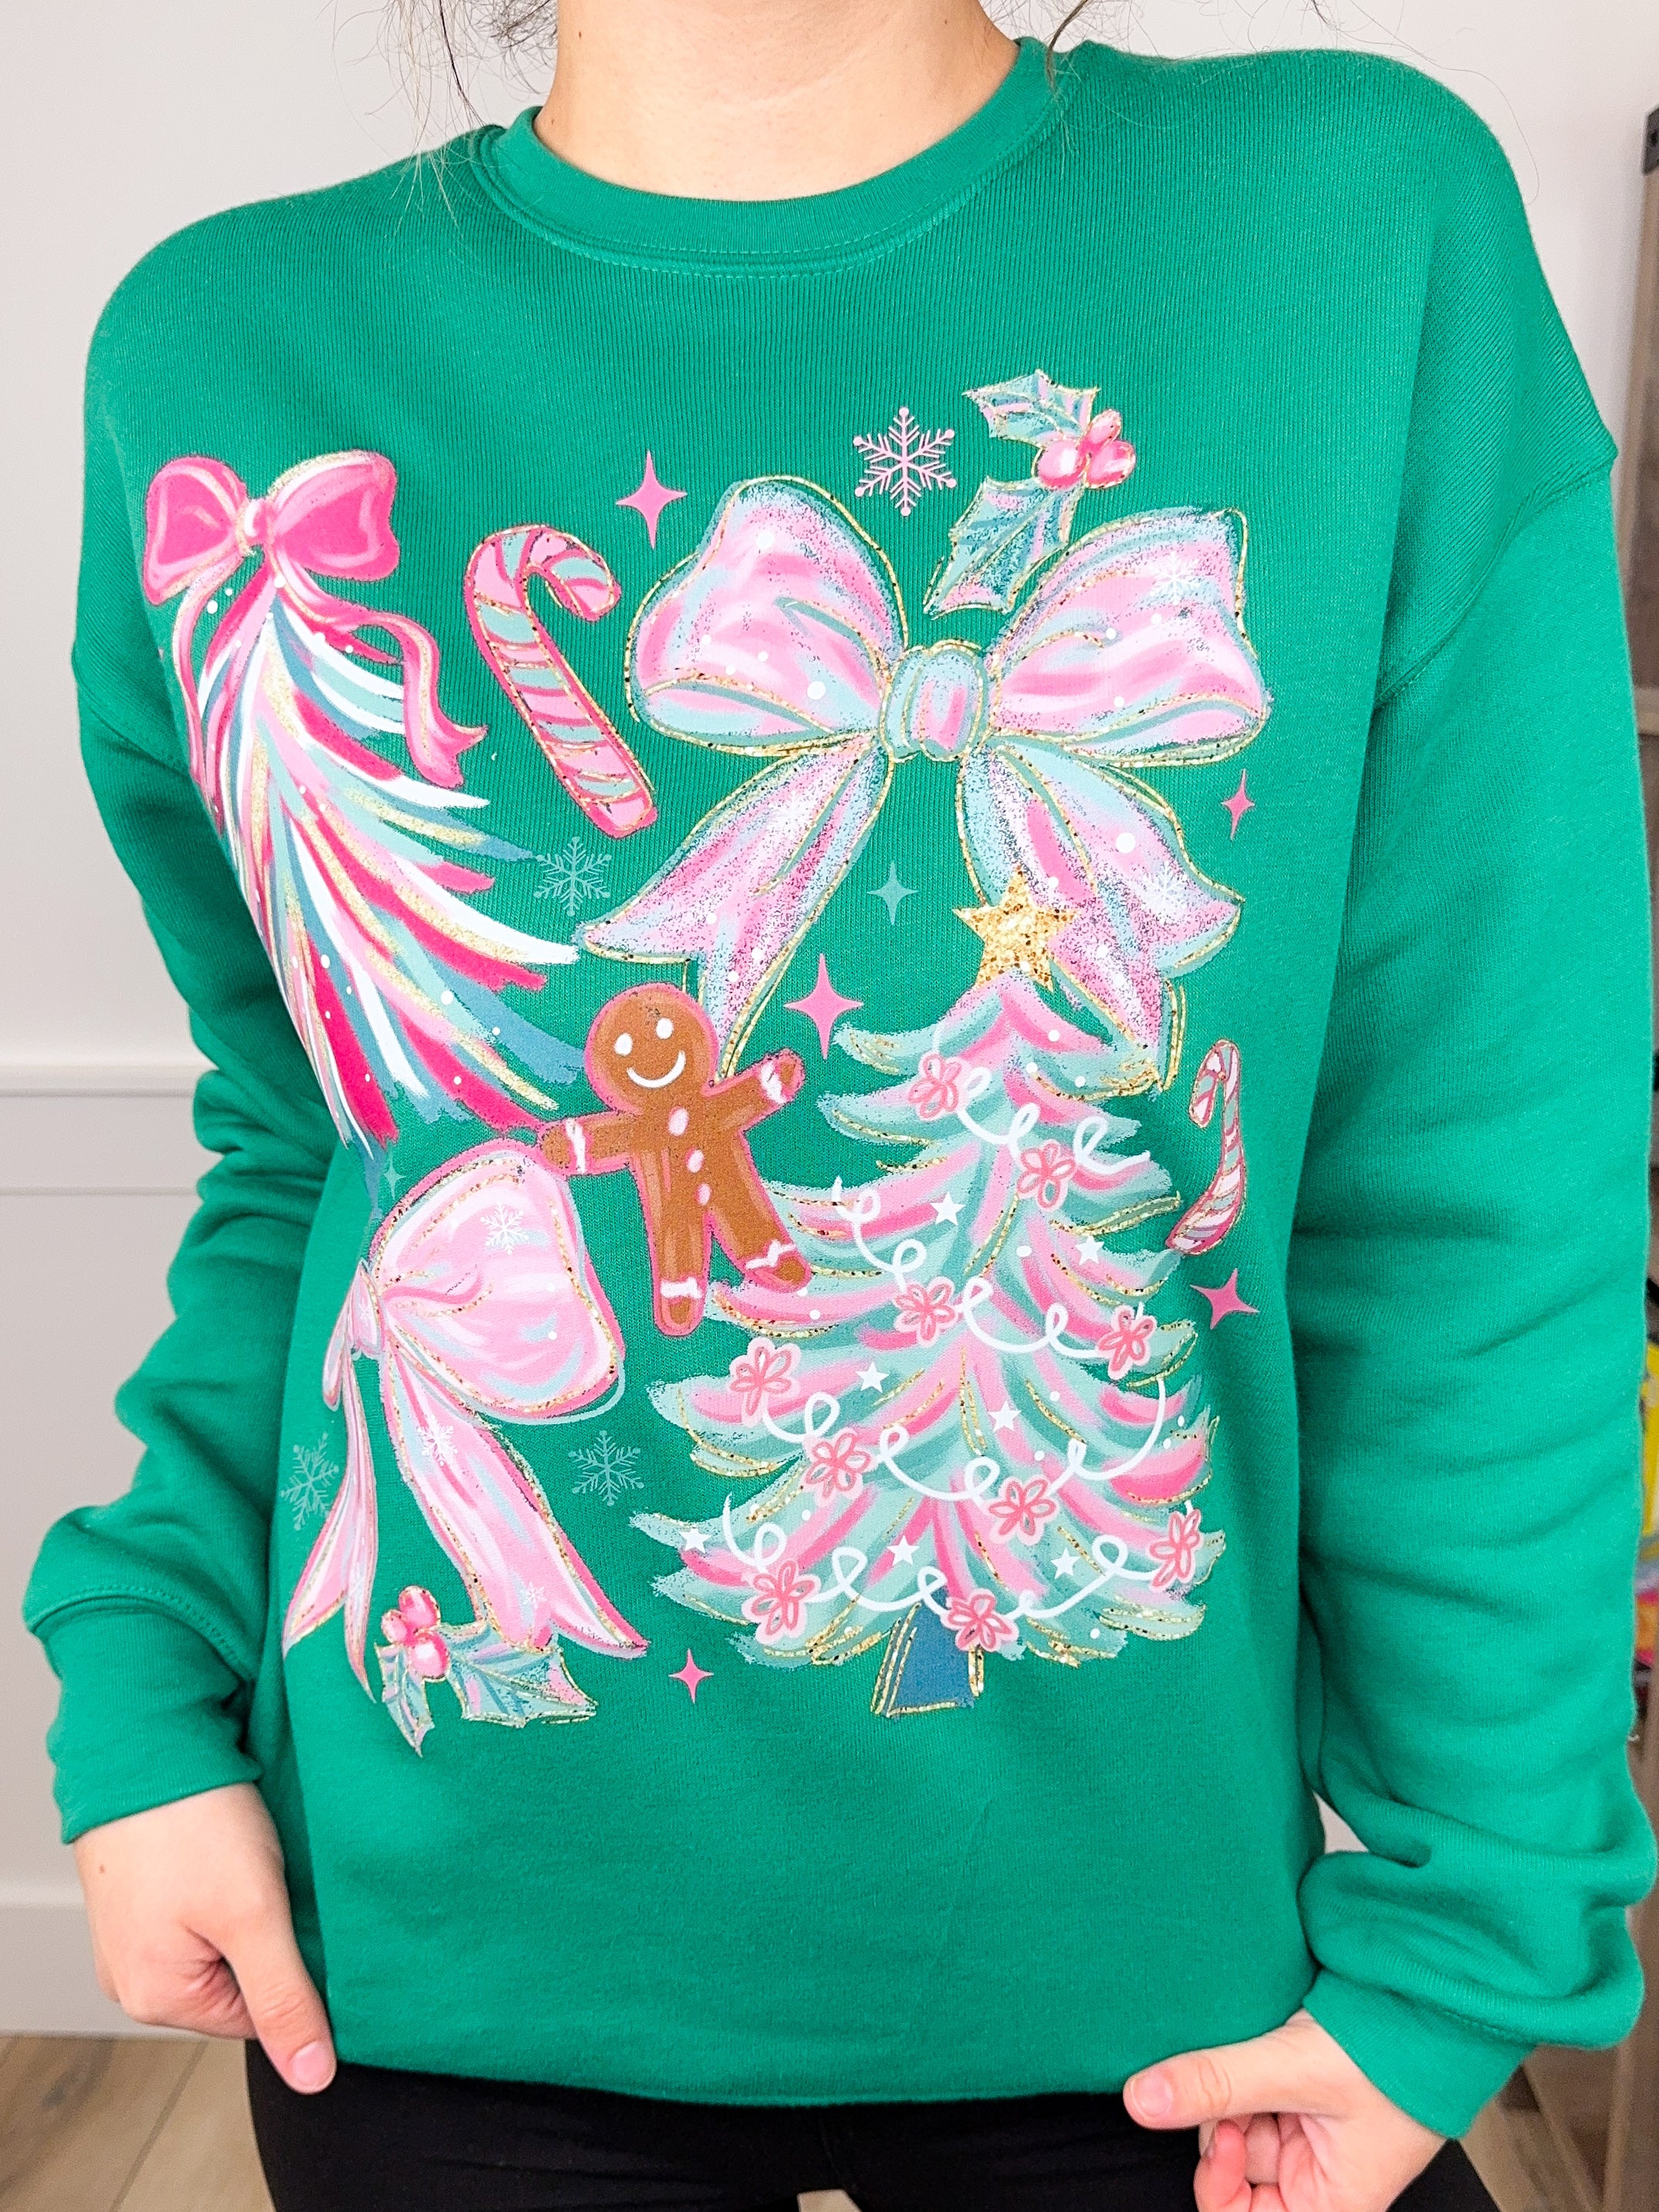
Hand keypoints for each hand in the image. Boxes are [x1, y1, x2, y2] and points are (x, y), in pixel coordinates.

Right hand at [73, 1782, 334, 2093]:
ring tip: (255, 1857)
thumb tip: (312, 2078)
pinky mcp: (144, 1887)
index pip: (259, 2017)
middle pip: (240, 1980)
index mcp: (157, 1998)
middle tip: (282, 1882)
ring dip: (252, 1903)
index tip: (310, 1921)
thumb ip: (285, 2000)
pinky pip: (201, 1905)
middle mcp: (135, 1974)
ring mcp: (135, 1929)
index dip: (298, 1971)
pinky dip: (228, 1878)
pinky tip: (236, 1844)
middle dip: (272, 1935)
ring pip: (224, 1938)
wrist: (145, 1734)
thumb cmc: (193, 1822)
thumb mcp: (254, 1917)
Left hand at [1123, 2009, 1441, 2211]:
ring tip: (1263, 2052)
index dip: (1217, 2184)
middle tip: (1245, 2079)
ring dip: (1235, 2088)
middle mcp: (1316, 2174)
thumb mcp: (1293, 2068)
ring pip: (1238, 2122)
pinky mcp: (1300, 2093)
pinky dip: (1245, 2069)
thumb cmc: (1391, 2054)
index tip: (1217, 2131)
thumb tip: (1141, 2100)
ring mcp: (1307, 2131)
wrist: (1424, 1993)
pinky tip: (1260, 2046)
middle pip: (1235, 2168)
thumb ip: (1215, 2082)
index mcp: (1330, 2201)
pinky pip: (1251, 2091)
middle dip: (1226, 2122)